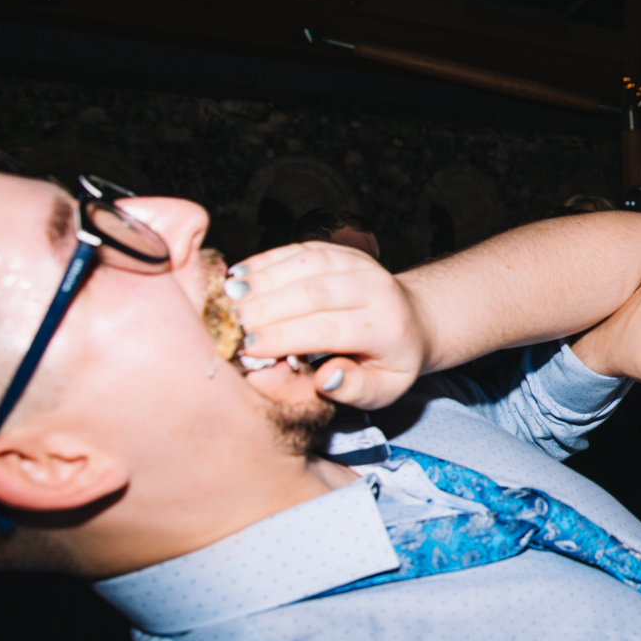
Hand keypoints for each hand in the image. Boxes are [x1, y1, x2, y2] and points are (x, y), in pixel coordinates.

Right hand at [228, 242, 427, 408]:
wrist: (414, 321)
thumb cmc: (391, 362)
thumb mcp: (384, 389)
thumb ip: (355, 389)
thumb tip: (326, 379)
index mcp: (387, 326)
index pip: (328, 328)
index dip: (285, 336)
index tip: (247, 347)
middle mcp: (376, 288)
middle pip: (314, 292)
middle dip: (266, 307)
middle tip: (228, 322)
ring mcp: (359, 264)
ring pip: (306, 264)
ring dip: (263, 279)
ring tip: (227, 297)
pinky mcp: (341, 251)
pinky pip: (301, 251)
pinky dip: (268, 261)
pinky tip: (239, 276)